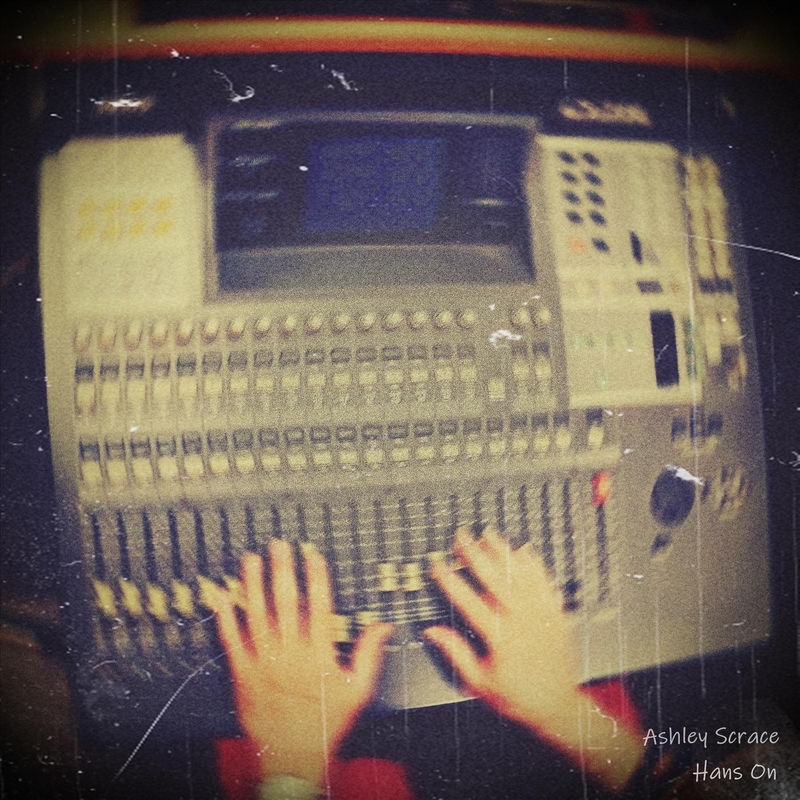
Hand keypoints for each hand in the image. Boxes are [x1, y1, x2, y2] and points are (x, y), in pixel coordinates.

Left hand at [214, 540, 393, 786]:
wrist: (291, 758)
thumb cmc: (325, 724)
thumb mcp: (357, 690)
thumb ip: (369, 654)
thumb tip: (384, 626)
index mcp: (318, 653)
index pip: (319, 605)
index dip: (316, 576)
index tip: (312, 554)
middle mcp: (290, 653)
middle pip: (286, 602)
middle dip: (283, 570)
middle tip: (278, 545)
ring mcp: (264, 662)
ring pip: (257, 614)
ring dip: (253, 584)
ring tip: (251, 559)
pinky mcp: (243, 673)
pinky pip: (231, 640)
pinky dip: (225, 617)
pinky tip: (221, 596)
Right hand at [425, 526, 641, 790]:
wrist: (558, 706)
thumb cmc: (517, 697)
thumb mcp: (479, 682)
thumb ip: (456, 653)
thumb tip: (432, 631)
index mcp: (500, 637)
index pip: (468, 600)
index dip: (450, 579)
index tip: (437, 563)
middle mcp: (522, 620)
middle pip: (495, 578)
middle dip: (475, 554)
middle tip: (461, 537)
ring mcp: (542, 614)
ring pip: (520, 574)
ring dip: (503, 552)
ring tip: (489, 534)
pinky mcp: (557, 613)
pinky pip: (544, 581)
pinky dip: (534, 564)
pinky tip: (523, 550)